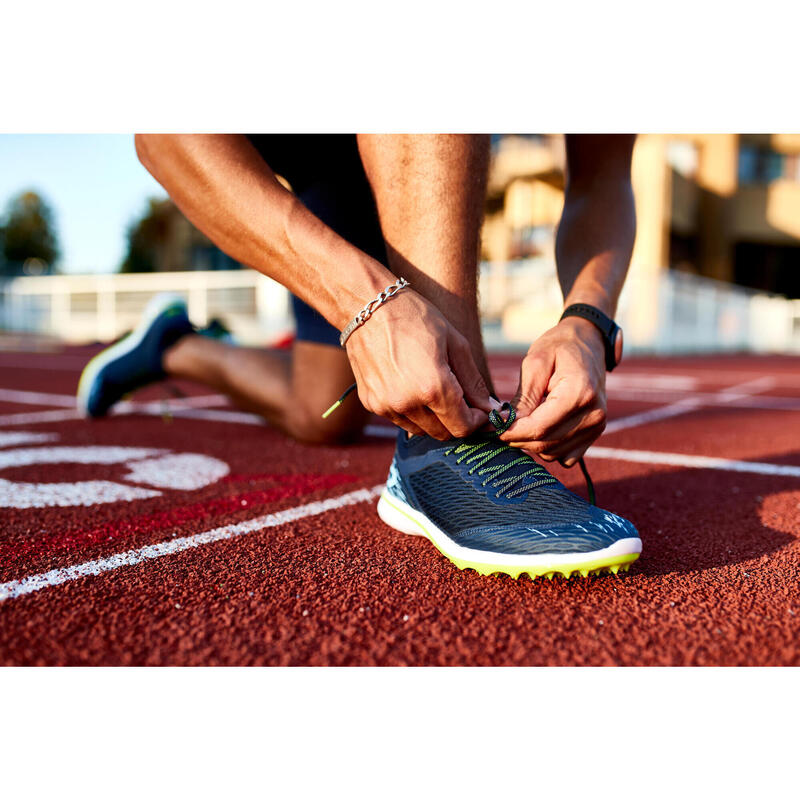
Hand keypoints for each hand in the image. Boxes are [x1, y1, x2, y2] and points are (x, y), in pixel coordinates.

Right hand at [346, 289, 494, 438]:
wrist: (368, 307)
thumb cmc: (416, 318)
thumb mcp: (455, 343)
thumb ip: (473, 382)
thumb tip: (490, 409)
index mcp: (433, 388)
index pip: (463, 427)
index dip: (477, 422)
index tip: (481, 410)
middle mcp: (408, 403)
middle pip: (443, 433)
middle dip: (457, 421)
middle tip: (461, 400)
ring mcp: (386, 406)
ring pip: (422, 431)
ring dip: (435, 419)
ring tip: (435, 391)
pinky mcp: (372, 404)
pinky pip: (400, 420)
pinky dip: (413, 412)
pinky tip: (413, 387)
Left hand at [499, 317, 606, 465]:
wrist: (588, 343)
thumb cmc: (559, 347)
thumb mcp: (535, 362)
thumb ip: (523, 397)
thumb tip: (506, 424)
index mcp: (578, 393)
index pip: (539, 428)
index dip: (513, 432)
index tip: (495, 426)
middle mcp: (593, 414)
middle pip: (545, 444)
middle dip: (518, 438)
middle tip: (503, 424)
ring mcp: (597, 426)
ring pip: (553, 453)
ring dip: (532, 443)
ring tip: (524, 420)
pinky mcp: (595, 434)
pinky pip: (565, 457)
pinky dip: (549, 448)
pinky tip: (542, 428)